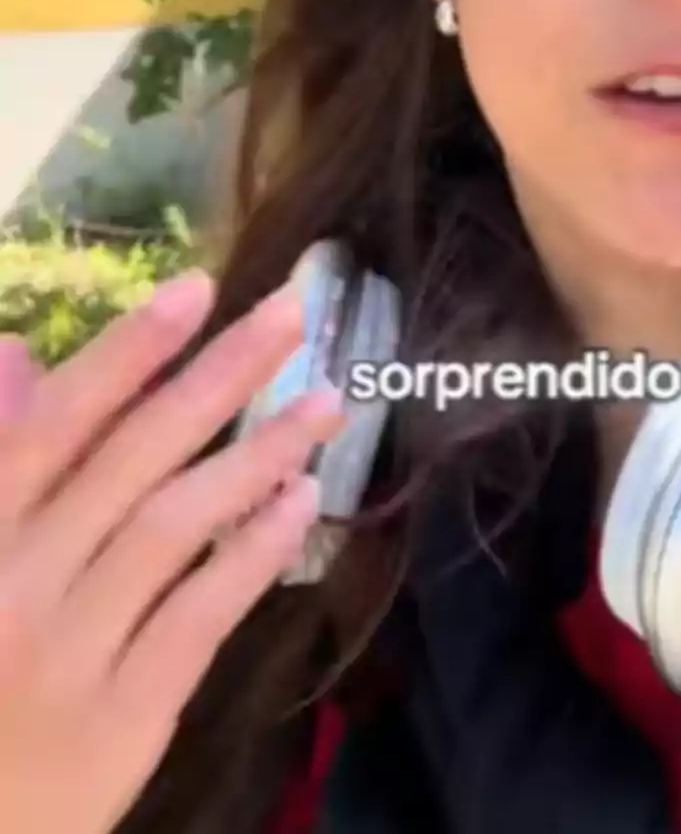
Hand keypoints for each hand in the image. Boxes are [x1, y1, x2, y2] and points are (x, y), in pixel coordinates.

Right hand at [0, 270, 344, 833]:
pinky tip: (302, 502)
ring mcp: (72, 652)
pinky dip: (255, 554)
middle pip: (135, 457)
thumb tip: (16, 355)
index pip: (54, 424)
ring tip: (326, 401)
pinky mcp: (123, 715)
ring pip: (178, 527)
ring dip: (258, 454)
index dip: (128, 352)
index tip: (199, 289)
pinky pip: (201, 616)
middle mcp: (18, 582)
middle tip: (294, 314)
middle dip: (221, 375)